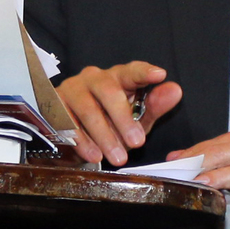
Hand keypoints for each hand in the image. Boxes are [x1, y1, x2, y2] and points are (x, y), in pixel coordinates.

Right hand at [58, 61, 182, 165]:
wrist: (75, 141)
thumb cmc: (110, 125)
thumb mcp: (137, 120)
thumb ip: (155, 106)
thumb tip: (175, 90)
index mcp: (117, 77)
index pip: (131, 71)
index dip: (144, 72)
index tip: (159, 75)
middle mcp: (93, 78)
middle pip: (108, 90)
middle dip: (123, 118)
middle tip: (137, 143)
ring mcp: (72, 90)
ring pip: (88, 108)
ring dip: (104, 135)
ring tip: (118, 157)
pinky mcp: (54, 106)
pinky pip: (68, 122)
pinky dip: (83, 141)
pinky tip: (94, 155)